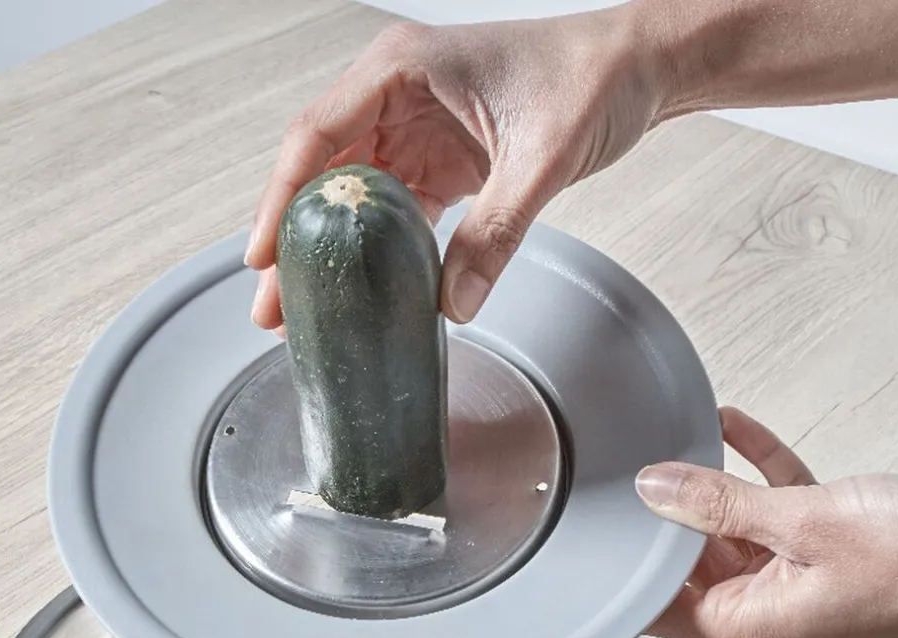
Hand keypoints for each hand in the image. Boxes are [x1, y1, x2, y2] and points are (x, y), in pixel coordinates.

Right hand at [246, 12, 664, 329]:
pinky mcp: (437, 162)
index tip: (263, 255)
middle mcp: (396, 96)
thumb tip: (453, 302)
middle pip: (322, 172)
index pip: (318, 135)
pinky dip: (376, 253)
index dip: (282, 198)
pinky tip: (361, 290)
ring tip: (302, 308)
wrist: (634, 70)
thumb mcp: (543, 158)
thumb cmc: (590, 76)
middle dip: (294, 240)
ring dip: (329, 252)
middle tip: (271, 302)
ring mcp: (413, 130)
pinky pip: (392, 212)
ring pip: (351, 198)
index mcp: (402, 70)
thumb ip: (495, 232)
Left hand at [636, 408, 897, 637]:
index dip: (628, 568)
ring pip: (731, 533)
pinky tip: (732, 429)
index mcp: (746, 627)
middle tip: (640, 467)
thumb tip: (656, 489)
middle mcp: (763, 615)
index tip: (603, 530)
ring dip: (713, 486)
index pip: (658, 608)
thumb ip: (720, 504)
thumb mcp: (802, 520)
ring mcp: (791, 586)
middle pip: (690, 565)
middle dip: (670, 516)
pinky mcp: (820, 557)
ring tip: (683, 439)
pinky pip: (772, 515)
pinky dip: (756, 476)